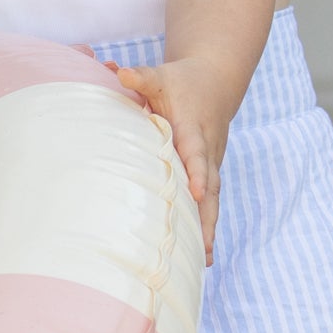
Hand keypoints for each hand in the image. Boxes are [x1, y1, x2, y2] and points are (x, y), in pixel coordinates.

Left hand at [101, 58, 224, 263]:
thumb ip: (141, 78)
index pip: (197, 155)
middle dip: (207, 217)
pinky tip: (202, 252)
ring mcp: (211, 164)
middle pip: (211, 188)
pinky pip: (210, 201)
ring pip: (213, 200)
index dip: (198, 173)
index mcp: (195, 130)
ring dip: (210, 228)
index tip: (196, 192)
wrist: (215, 81)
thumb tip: (118, 72)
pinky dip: (208, 224)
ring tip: (204, 259)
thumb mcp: (161, 76)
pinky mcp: (210, 172)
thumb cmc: (181, 81)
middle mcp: (207, 151)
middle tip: (204, 247)